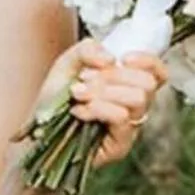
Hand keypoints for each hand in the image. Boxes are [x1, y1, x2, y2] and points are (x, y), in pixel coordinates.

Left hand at [39, 39, 168, 169]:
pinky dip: (98, 108)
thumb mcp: (69, 62)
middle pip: (148, 84)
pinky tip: (79, 112)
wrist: (36, 128)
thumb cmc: (55, 97)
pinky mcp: (121, 145)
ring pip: (137, 99)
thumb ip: (88, 49)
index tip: (122, 58)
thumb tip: (111, 59)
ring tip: (77, 94)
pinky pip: (122, 117)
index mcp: (129, 86)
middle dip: (114, 76)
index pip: (158, 74)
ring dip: (103, 91)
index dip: (148, 62)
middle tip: (84, 79)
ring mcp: (130, 128)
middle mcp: (135, 108)